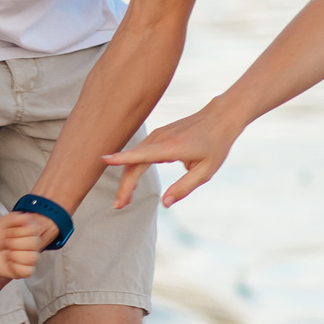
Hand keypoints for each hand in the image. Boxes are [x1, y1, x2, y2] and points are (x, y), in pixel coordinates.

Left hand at [0, 211, 47, 282]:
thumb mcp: (1, 222)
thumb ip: (14, 217)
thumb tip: (26, 216)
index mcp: (28, 230)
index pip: (32, 230)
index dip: (16, 231)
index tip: (7, 232)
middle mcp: (31, 244)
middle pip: (32, 243)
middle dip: (13, 243)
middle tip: (5, 243)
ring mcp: (29, 257)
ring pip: (31, 258)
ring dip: (14, 256)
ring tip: (7, 254)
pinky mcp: (24, 270)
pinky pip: (27, 271)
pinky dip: (15, 268)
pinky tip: (9, 263)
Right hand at [106, 96, 241, 208]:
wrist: (220, 117)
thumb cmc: (215, 145)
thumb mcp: (206, 171)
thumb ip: (184, 188)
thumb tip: (164, 204)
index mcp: (173, 148)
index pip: (142, 155)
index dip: (121, 158)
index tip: (104, 161)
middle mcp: (161, 139)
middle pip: (134, 163)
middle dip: (124, 185)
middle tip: (118, 206)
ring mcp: (158, 135)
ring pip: (135, 158)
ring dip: (127, 178)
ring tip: (125, 199)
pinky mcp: (158, 135)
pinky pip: (140, 152)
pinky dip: (133, 167)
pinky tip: (133, 181)